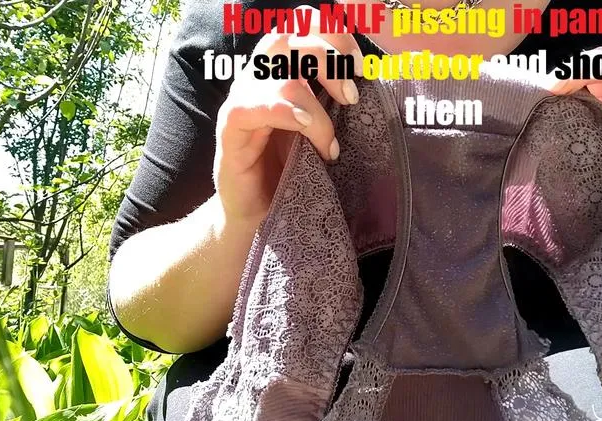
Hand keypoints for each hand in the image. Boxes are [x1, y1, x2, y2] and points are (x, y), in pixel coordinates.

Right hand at [213, 6, 363, 225]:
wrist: (256, 213)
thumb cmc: (290, 170)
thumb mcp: (319, 129)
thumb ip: (333, 102)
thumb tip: (371, 85)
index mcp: (281, 72)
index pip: (302, 26)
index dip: (334, 35)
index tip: (362, 67)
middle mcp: (259, 78)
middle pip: (289, 36)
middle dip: (328, 57)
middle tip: (351, 96)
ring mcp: (241, 100)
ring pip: (277, 71)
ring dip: (315, 103)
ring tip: (330, 143)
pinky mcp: (230, 128)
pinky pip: (253, 104)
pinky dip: (288, 113)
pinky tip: (307, 131)